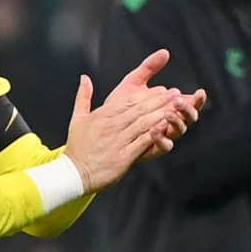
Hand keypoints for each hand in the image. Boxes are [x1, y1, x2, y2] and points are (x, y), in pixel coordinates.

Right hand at [63, 51, 201, 189]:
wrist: (73, 174)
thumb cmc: (77, 147)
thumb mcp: (77, 119)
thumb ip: (83, 97)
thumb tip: (84, 77)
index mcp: (102, 116)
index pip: (129, 101)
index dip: (148, 95)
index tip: (163, 90)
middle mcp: (111, 126)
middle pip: (140, 110)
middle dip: (160, 101)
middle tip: (176, 95)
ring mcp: (118, 141)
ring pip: (143, 124)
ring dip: (162, 115)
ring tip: (177, 109)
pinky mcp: (123, 157)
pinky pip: (142, 142)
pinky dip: (156, 134)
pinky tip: (167, 128)